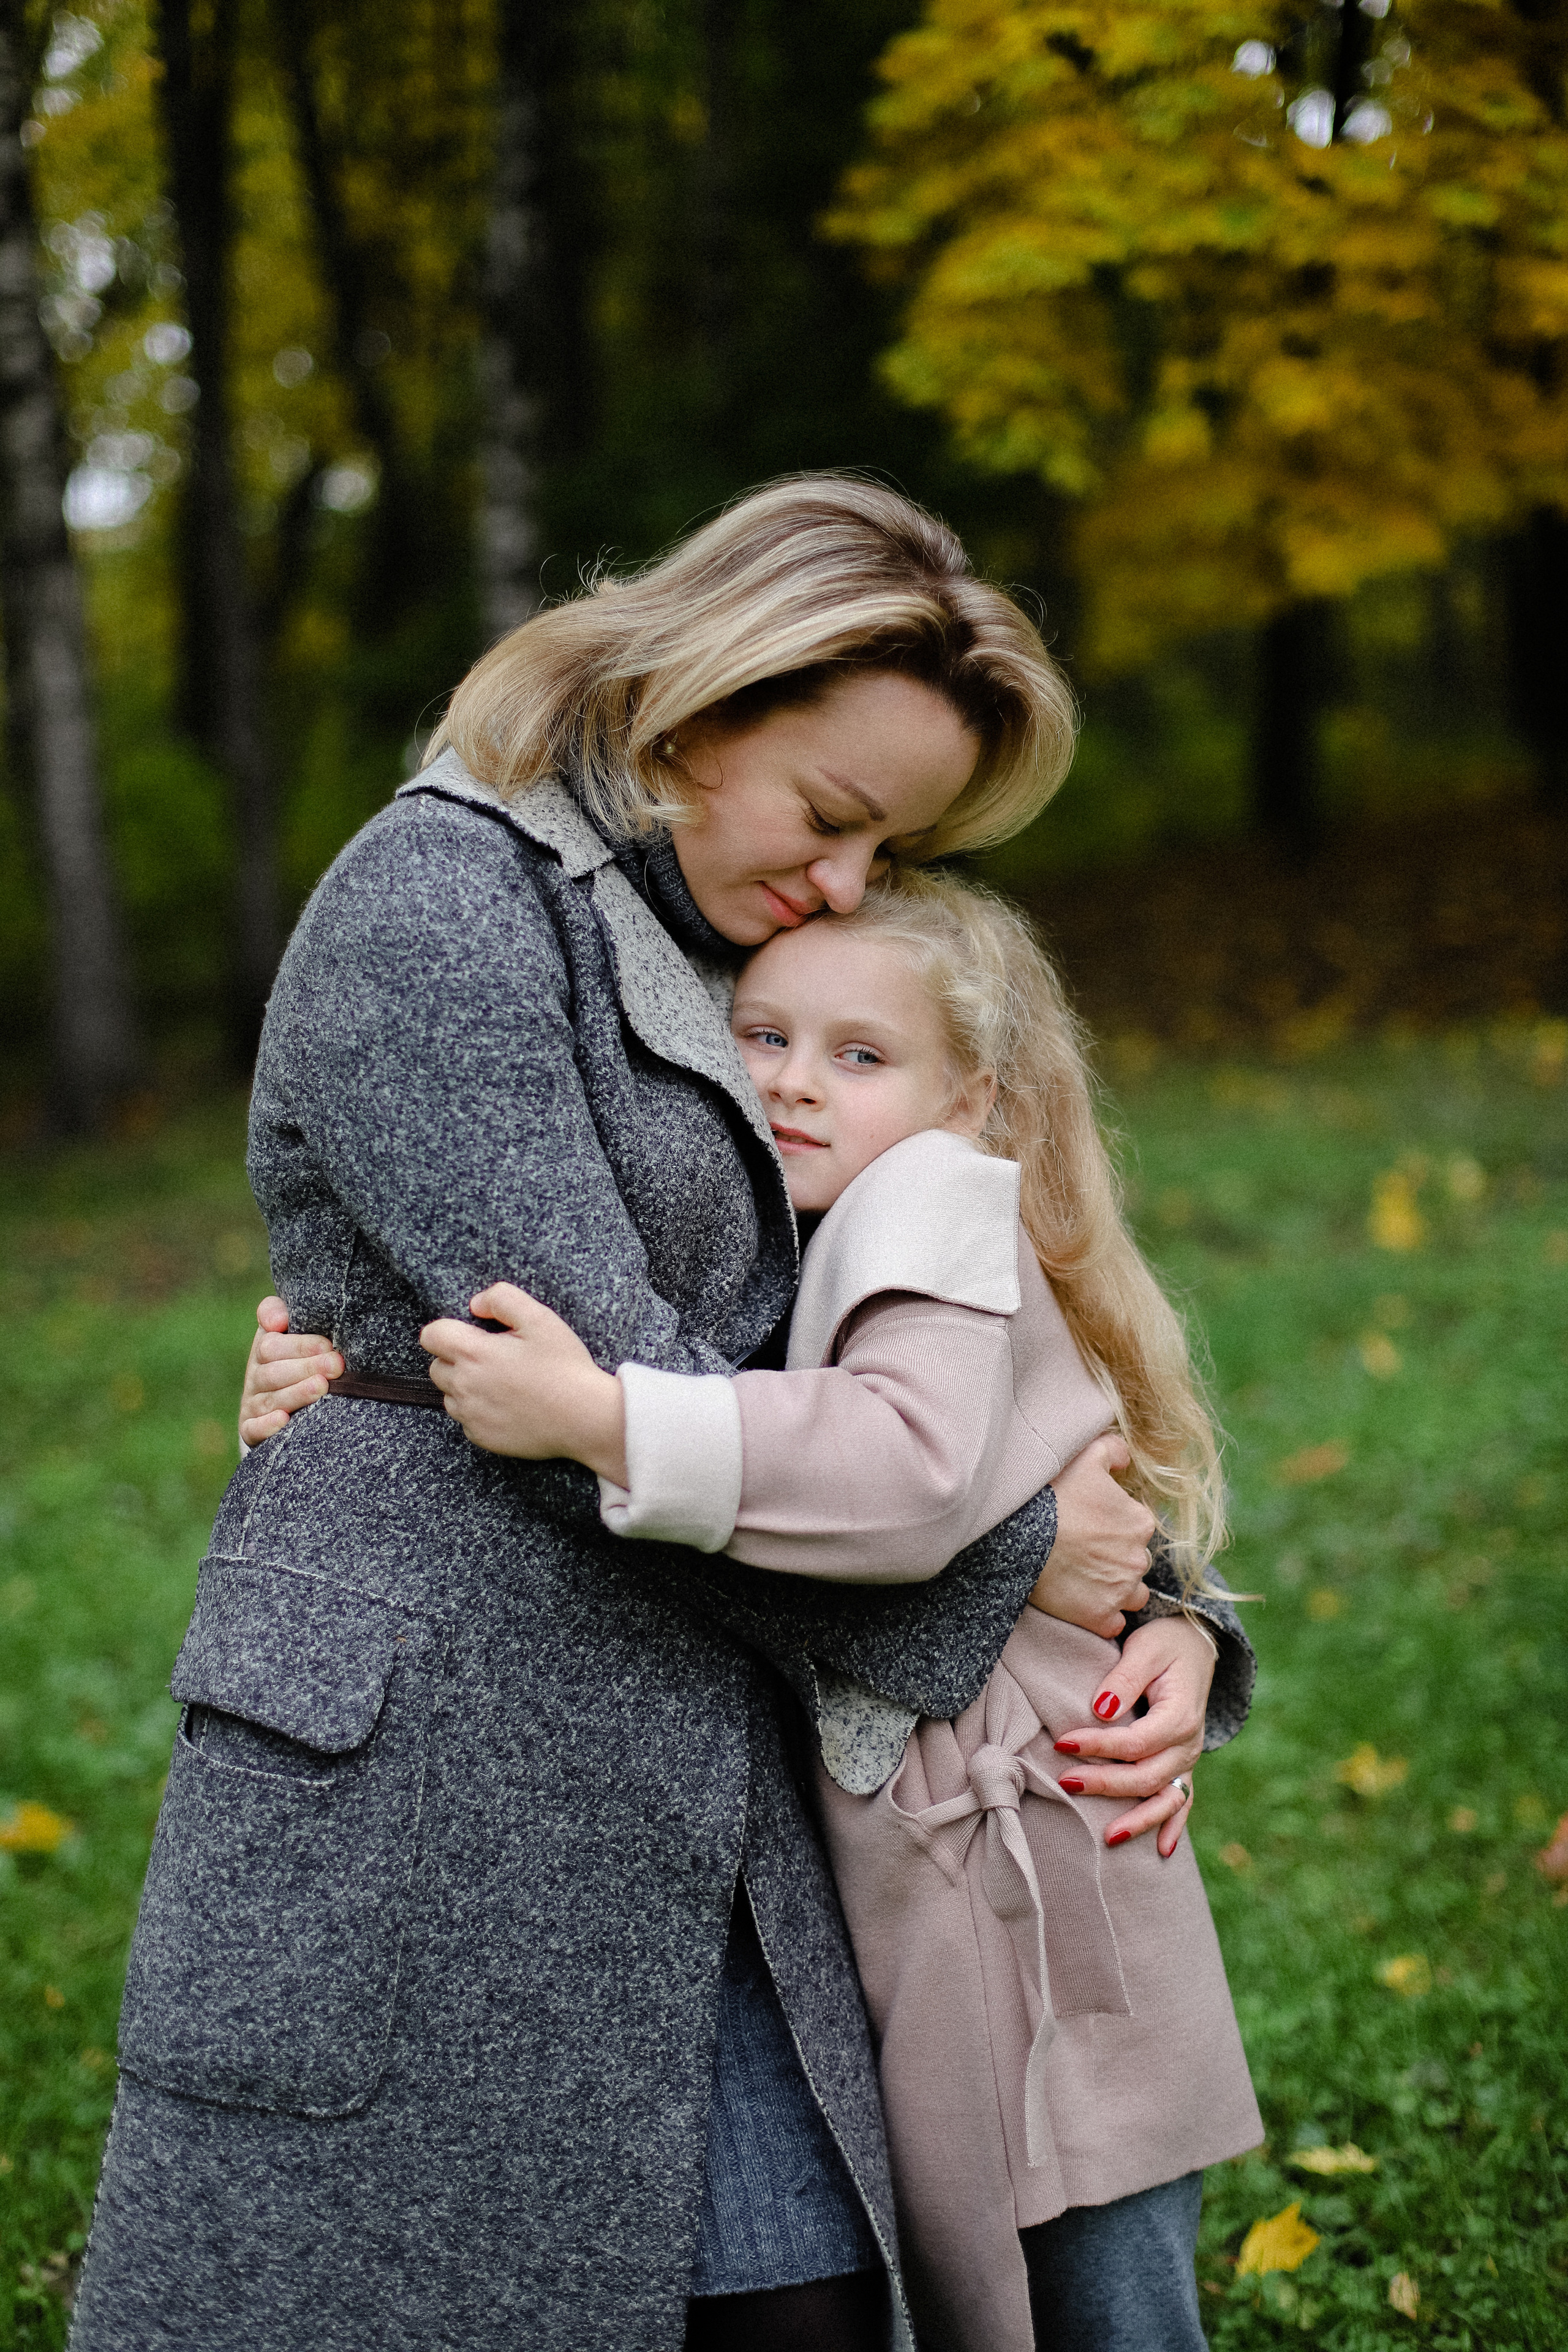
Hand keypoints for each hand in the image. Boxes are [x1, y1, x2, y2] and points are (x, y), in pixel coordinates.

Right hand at [239, 1297, 342, 1445]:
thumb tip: (278, 1319)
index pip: (272, 1344)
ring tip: (321, 1387)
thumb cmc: (299, 1361)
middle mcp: (255, 1377)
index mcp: (264, 1350)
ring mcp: (252, 1404)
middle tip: (336, 1366)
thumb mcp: (292, 1334)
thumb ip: (279, 1314)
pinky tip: (283, 1419)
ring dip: (296, 1393)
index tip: (328, 1345)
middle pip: (274, 1372)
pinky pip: (254, 1429)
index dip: (300, 1345)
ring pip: (270, 1399)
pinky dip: (267, 1425)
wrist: (284, 1408)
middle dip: (307, 1367)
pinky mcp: (250, 1430)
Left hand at [420, 1283, 626, 1480]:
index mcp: (474, 1353)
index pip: (430, 1336)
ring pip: (449, 1395)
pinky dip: (479, 1411)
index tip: (471, 1334)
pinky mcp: (481, 1437)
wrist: (585, 1418)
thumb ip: (502, 1299)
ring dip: (465, 1387)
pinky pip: (466, 1420)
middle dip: (457, 1359)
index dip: (447, 1330)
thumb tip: (475, 1305)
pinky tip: (508, 1406)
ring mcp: (470, 1415)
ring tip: (502, 1384)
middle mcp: (464, 1386)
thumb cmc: (564, 1367)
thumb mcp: (539, 1318)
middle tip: (493, 1359)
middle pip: (437, 1367)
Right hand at [1028, 1433, 1155, 1637]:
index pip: (1139, 1528)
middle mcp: (1138, 1559)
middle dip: (1118, 1558)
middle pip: (1136, 1562)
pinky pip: (1113, 1623)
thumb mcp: (1086, 1457)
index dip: (1117, 1526)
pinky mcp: (1100, 1617)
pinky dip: (1102, 1616)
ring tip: (1088, 1579)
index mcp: (1140, 1522)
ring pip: (1132, 1595)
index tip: (1094, 1526)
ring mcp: (1120, 1591)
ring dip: (1117, 1589)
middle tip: (1086, 1551)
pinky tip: (1083, 1601)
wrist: (1020, 1535)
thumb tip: (1126, 1457)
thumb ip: (1114, 1450)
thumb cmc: (1053, 1494)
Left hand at [1051, 1614, 1215, 1856]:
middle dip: (1105, 1783)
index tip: (1062, 1743)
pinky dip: (1174, 1826)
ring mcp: (1188, 1758)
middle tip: (1066, 1782)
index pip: (1135, 1742)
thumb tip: (1102, 1708)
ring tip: (1107, 1837)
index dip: (1099, 1746)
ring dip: (1138, 1819)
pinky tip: (1161, 1851)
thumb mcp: (1146, 1648)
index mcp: (1180, 1715)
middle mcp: (1188, 1743)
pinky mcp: (1183, 1764)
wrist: (1195, 1644)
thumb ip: (1125, 1677)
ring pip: (1166, 1798)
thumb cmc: (1165, 1643)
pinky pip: (1183, 1801)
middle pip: (1146, 1775)